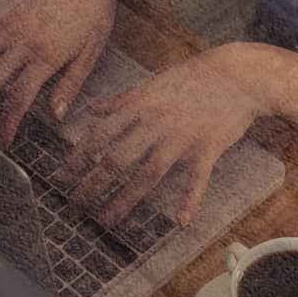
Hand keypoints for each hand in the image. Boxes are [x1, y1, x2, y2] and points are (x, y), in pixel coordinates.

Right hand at [0, 0, 116, 147]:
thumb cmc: (94, 16)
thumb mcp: (92, 53)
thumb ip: (71, 85)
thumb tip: (57, 116)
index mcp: (46, 56)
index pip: (20, 97)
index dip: (7, 123)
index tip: (0, 144)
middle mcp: (23, 43)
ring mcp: (10, 28)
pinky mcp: (4, 17)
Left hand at [55, 45, 261, 227]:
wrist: (237, 75)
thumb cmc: (193, 78)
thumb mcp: (152, 83)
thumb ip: (120, 100)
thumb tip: (91, 110)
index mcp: (140, 105)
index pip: (100, 134)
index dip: (77, 156)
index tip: (59, 175)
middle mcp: (156, 123)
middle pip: (117, 159)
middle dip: (92, 184)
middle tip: (74, 206)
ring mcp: (181, 137)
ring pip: (147, 173)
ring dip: (125, 200)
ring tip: (106, 220)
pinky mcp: (207, 148)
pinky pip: (196, 179)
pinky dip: (189, 200)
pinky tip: (180, 221)